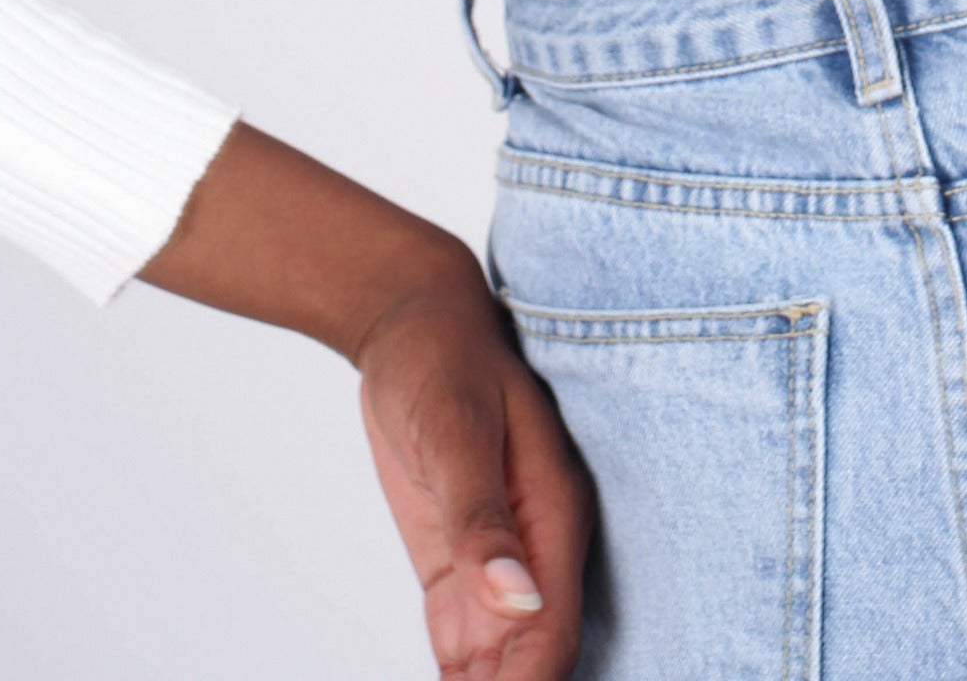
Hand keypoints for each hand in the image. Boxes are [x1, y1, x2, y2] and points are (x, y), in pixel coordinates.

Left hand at [357, 265, 593, 679]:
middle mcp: (538, 543)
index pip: (552, 631)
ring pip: (501, 659)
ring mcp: (499, 556)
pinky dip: (458, 680)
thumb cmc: (440, 355)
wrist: (410, 320)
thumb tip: (518, 601)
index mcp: (555, 511)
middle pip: (535, 656)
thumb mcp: (454, 429)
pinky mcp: (460, 561)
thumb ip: (483, 517)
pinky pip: (466, 641)